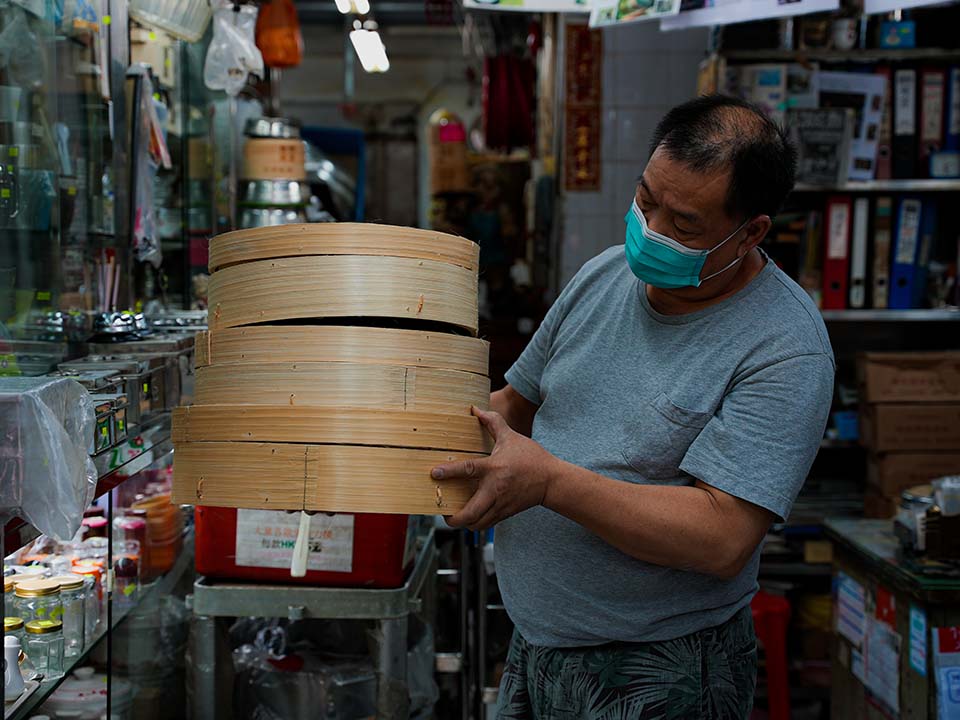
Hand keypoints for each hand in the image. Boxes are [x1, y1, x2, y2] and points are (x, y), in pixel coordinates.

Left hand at [431, 406, 558, 530]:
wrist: (552, 481)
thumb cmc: (531, 458)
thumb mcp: (511, 437)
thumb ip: (493, 422)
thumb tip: (476, 409)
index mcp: (494, 468)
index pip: (468, 470)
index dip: (449, 472)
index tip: (434, 473)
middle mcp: (495, 490)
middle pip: (470, 513)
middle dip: (453, 518)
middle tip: (442, 511)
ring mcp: (500, 505)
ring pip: (477, 524)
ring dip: (463, 523)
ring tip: (454, 515)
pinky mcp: (505, 514)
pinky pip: (485, 524)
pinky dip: (474, 523)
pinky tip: (468, 516)